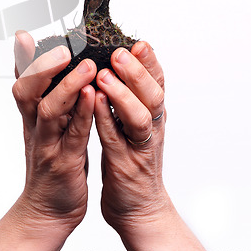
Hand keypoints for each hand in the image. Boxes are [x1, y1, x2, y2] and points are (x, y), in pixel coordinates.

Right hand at [0, 31, 96, 250]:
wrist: (48, 211)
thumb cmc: (54, 163)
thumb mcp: (48, 128)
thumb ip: (49, 99)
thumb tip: (52, 71)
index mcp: (33, 116)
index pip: (23, 81)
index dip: (22, 59)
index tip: (24, 34)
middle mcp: (35, 126)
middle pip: (27, 91)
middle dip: (40, 66)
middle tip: (60, 45)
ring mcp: (48, 144)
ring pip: (49, 110)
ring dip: (66, 85)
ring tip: (87, 65)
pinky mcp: (64, 162)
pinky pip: (73, 134)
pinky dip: (81, 113)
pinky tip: (91, 95)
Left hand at [94, 41, 167, 233]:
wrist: (138, 208)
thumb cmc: (131, 160)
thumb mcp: (134, 124)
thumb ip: (131, 97)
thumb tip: (120, 65)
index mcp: (153, 114)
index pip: (157, 82)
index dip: (150, 62)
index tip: (139, 42)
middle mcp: (152, 128)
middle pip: (153, 94)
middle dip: (137, 71)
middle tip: (122, 51)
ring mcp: (140, 147)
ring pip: (139, 117)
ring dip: (122, 94)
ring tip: (104, 75)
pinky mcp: (125, 165)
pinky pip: (115, 140)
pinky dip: (106, 120)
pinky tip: (93, 103)